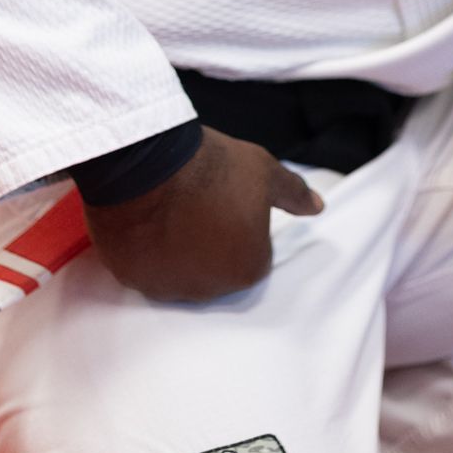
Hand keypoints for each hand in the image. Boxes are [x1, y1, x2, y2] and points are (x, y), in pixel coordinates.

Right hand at [84, 127, 322, 302]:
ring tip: (169, 211)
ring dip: (178, 251)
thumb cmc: (214, 167)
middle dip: (209, 243)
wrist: (148, 162)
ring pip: (179, 272)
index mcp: (248, 268)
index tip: (226, 202)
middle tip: (197, 205)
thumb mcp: (264, 171)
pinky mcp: (133, 280)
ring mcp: (168, 288)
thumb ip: (293, 194)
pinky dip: (147, 252)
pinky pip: (146, 269)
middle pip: (215, 268)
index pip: (252, 254)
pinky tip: (145, 222)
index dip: (241, 225)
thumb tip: (318, 207)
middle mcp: (210, 290)